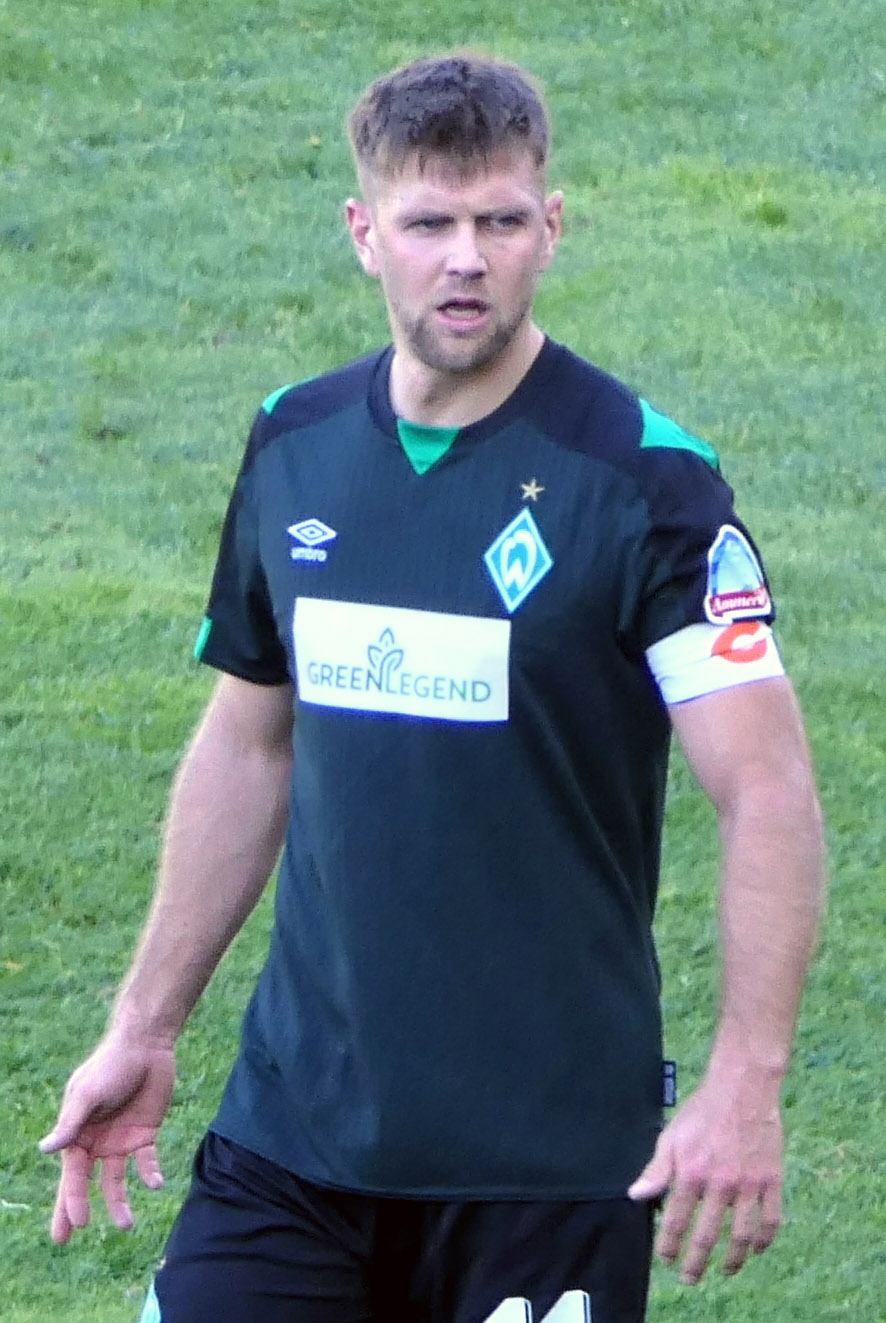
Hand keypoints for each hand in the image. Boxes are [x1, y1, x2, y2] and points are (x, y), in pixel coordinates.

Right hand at [39, 1033, 175, 1244]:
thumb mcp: (88, 1094)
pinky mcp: (145, 1134)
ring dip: (119, 1201)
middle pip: (86, 1183)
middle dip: (78, 1210)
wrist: (146, 1045)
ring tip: (126, 1225)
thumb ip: (70, 1124)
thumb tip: (45, 1150)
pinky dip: (150, 1174)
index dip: (70, 1201)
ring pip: (117, 1179)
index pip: (71, 1175)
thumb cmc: (110, 1066)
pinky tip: (156, 1184)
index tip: (72, 1228)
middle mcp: (96, 1141)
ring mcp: (121, 1140)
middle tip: (69, 1239)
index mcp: (77, 1133)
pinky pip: (146, 1161)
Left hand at [628, 1075, 783, 1283]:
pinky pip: (771, 1220)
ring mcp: (749, 1185)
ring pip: (742, 1236)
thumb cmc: (702, 1111)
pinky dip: (764, 1240)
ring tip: (724, 1271)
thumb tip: (636, 1196)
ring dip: (732, 1259)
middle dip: (696, 1262)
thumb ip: (656, 1170)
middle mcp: (720, 1184)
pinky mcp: (772, 1180)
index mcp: (692, 1173)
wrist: (743, 1088)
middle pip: (707, 1236)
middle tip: (690, 1278)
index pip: (676, 1220)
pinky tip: (756, 1249)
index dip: (669, 1245)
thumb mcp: (671, 1136)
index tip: (666, 1259)